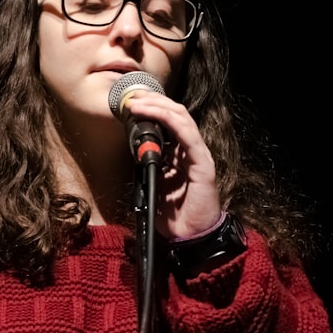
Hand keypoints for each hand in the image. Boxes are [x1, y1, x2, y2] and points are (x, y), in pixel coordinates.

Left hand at [122, 89, 221, 239]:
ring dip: (158, 107)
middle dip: (152, 101)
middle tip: (131, 96)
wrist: (189, 236)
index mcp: (179, 152)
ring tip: (138, 103)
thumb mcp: (153, 182)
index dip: (151, 107)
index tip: (129, 102)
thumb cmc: (173, 212)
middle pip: (174, 113)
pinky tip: (156, 115)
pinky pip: (189, 136)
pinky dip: (171, 122)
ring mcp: (198, 154)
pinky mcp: (203, 164)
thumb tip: (132, 144)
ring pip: (181, 118)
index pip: (168, 120)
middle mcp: (190, 149)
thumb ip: (148, 162)